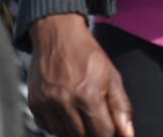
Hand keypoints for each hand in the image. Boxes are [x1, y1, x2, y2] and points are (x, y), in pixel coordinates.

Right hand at [29, 15, 134, 136]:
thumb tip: (128, 134)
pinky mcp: (34, 103)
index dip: (108, 133)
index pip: (103, 132)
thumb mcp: (112, 76)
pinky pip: (47, 127)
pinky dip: (57, 125)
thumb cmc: (88, 56)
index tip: (108, 127)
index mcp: (89, 94)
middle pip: (82, 136)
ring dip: (74, 131)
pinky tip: (64, 112)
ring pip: (63, 135)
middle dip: (92, 133)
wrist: (58, 36)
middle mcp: (66, 101)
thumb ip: (121, 107)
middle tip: (94, 121)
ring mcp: (48, 103)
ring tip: (80, 114)